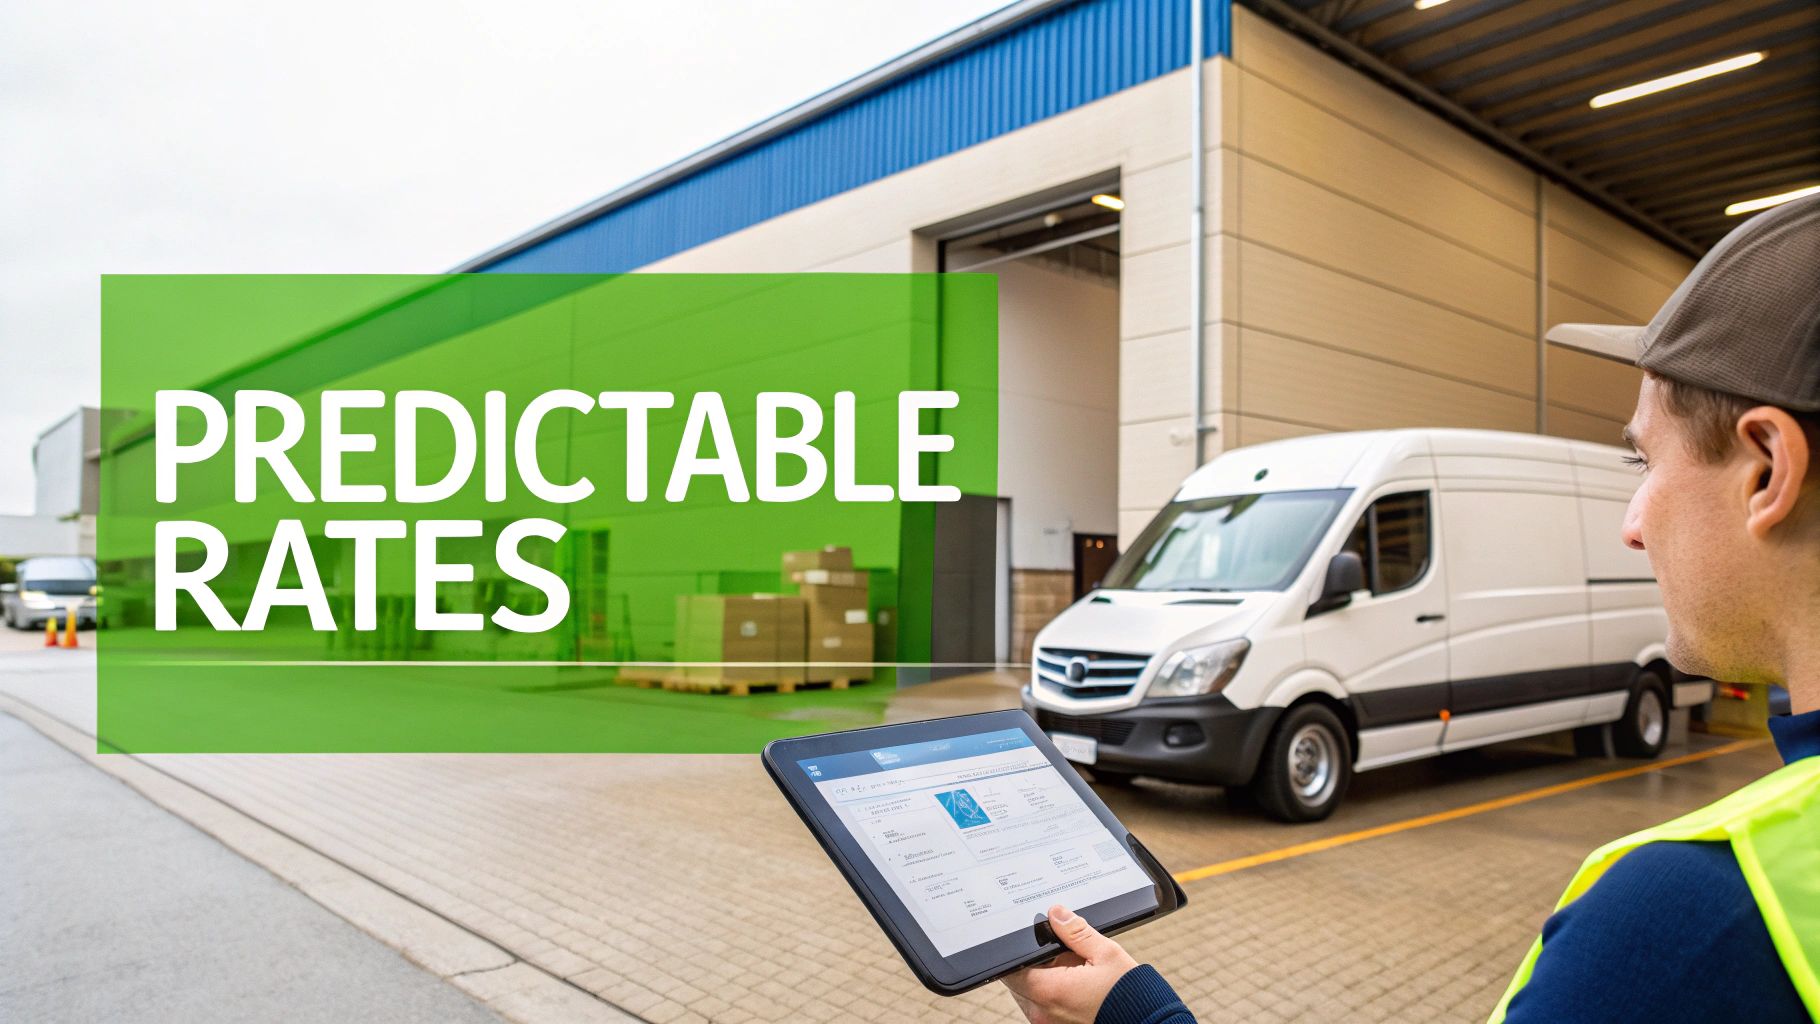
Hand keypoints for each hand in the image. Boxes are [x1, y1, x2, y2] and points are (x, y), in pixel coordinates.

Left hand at [1002, 905, 1138, 1023]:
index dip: (1018, 953)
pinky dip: (1052, 997)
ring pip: (1029, 997)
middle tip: (1059, 956)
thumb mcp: (1106, 954)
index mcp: (1050, 992)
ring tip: (1070, 973)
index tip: (1031, 944)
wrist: (1148, 1023)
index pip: (1012, 969)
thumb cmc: (1129, 994)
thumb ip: (1076, 932)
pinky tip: (1074, 987)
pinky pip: (1043, 1010)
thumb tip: (1056, 913)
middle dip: (1033, 966)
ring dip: (1042, 982)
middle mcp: (1043, 1013)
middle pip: (1019, 983)